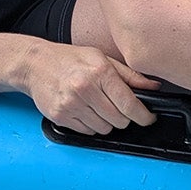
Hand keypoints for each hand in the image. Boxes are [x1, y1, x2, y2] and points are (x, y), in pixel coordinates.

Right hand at [20, 42, 159, 133]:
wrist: (36, 64)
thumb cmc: (70, 59)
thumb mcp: (102, 58)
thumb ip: (130, 75)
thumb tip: (154, 87)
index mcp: (100, 72)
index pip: (129, 103)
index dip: (144, 116)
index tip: (148, 118)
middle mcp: (85, 89)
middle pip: (119, 120)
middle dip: (125, 118)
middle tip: (119, 108)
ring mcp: (72, 104)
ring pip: (104, 128)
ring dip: (108, 122)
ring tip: (98, 106)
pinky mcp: (61, 116)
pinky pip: (87, 131)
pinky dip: (92, 125)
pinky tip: (86, 110)